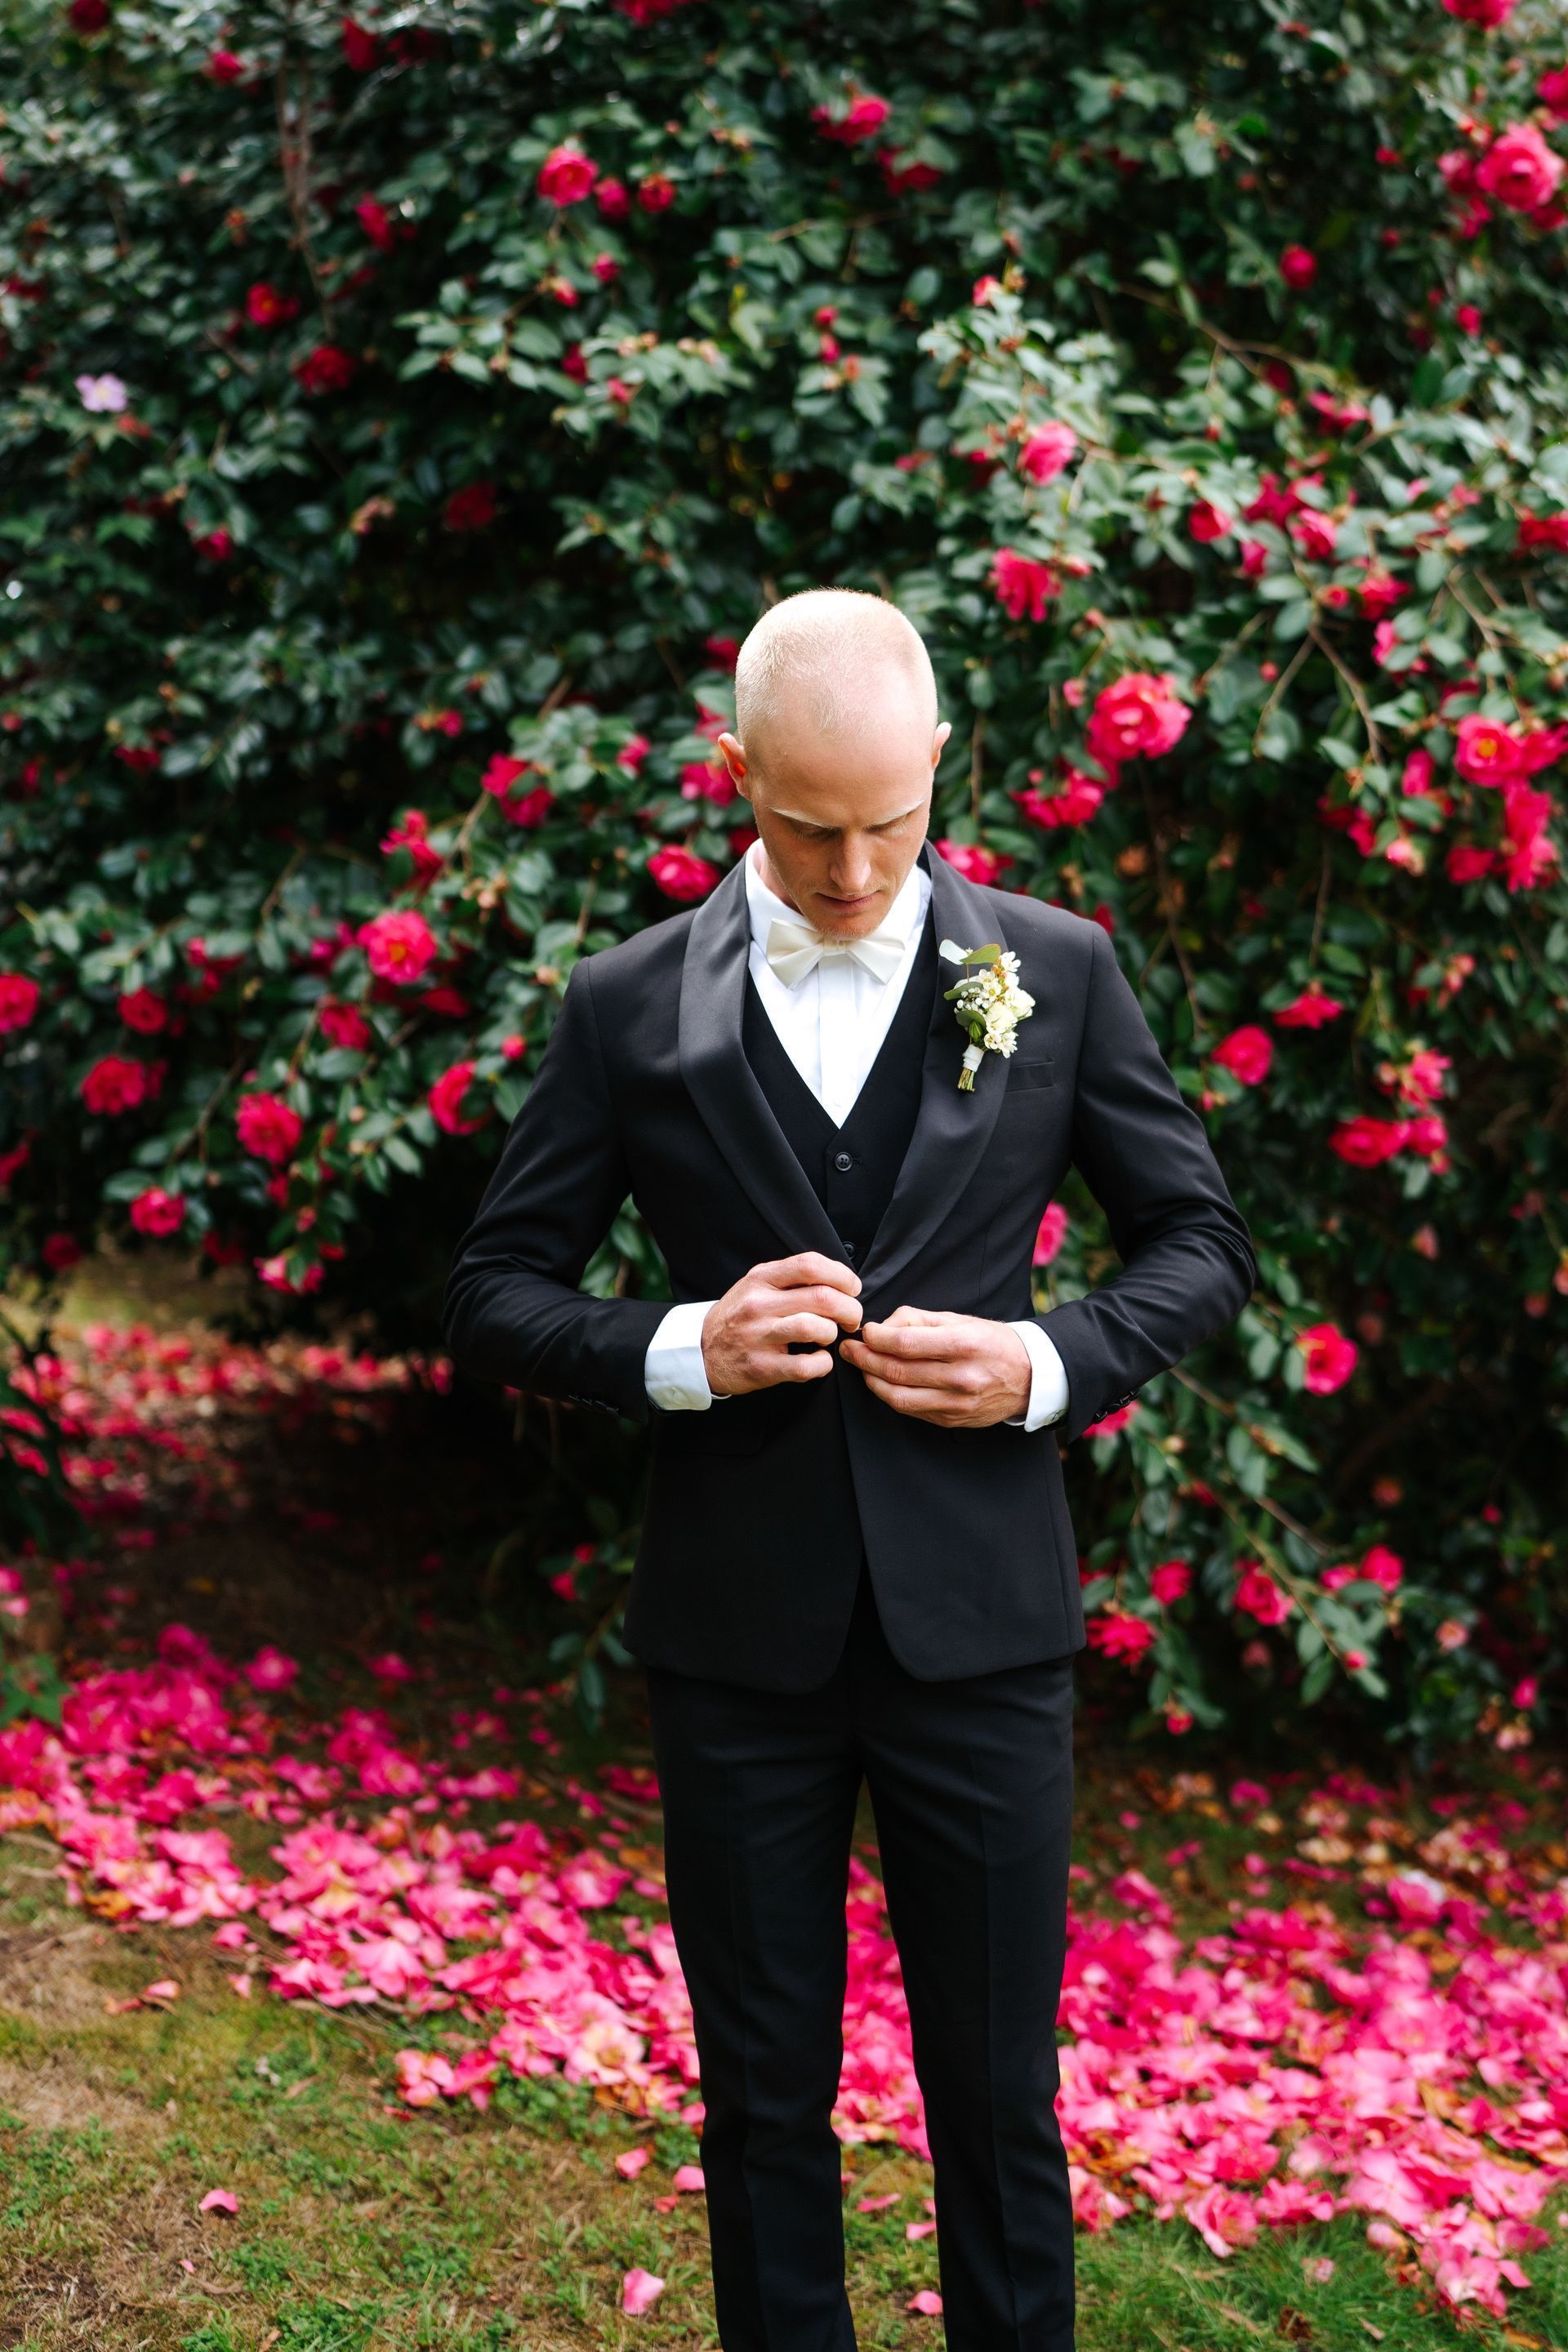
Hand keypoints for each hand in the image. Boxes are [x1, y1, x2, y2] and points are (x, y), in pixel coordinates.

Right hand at [702, 1251, 862, 1396]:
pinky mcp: (762, 1367)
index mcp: (761, 1278)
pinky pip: (805, 1365)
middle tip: (851, 1318)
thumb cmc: (738, 1317)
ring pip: (815, 1327)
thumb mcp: (756, 1285)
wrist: (702, 1352)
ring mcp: (759, 1336)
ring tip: (829, 1336)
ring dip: (833, 1333)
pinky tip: (819, 1359)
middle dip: (849, 1308)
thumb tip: (837, 1280)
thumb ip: (790, 1278)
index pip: (810, 1265)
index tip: (852, 1288)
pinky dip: (823, 1363)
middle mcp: (758, 1304)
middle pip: (822, 1297)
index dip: (842, 1275)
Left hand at [840, 1305, 1031, 1428]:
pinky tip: (882, 1382)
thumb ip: (918, 1320)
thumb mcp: (960, 1320)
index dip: (876, 1338)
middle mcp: (960, 1377)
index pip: (905, 1344)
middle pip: (897, 1372)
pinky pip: (911, 1410)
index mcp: (963, 1345)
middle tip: (849, 1349)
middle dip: (865, 1359)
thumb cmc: (991, 1342)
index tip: (865, 1332)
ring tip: (861, 1366)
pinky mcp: (951, 1421)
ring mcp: (956, 1404)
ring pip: (898, 1397)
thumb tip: (882, 1328)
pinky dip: (890, 1396)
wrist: (1029, 1377)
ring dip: (872, 1380)